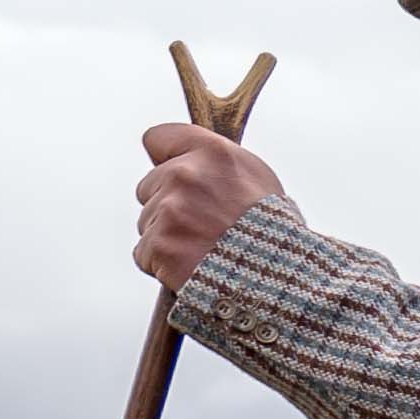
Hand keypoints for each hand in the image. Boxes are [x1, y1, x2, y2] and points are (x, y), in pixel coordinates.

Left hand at [136, 118, 289, 283]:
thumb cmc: (274, 234)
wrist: (275, 279)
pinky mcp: (158, 245)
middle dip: (166, 205)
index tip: (172, 174)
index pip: (158, 138)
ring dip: (166, 237)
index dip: (165, 159)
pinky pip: (144, 253)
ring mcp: (168, 210)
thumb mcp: (258, 180)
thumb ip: (217, 165)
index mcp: (213, 153)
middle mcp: (185, 175)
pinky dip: (161, 264)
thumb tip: (194, 165)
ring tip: (201, 251)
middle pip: (148, 186)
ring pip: (146, 222)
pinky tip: (189, 268)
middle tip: (199, 226)